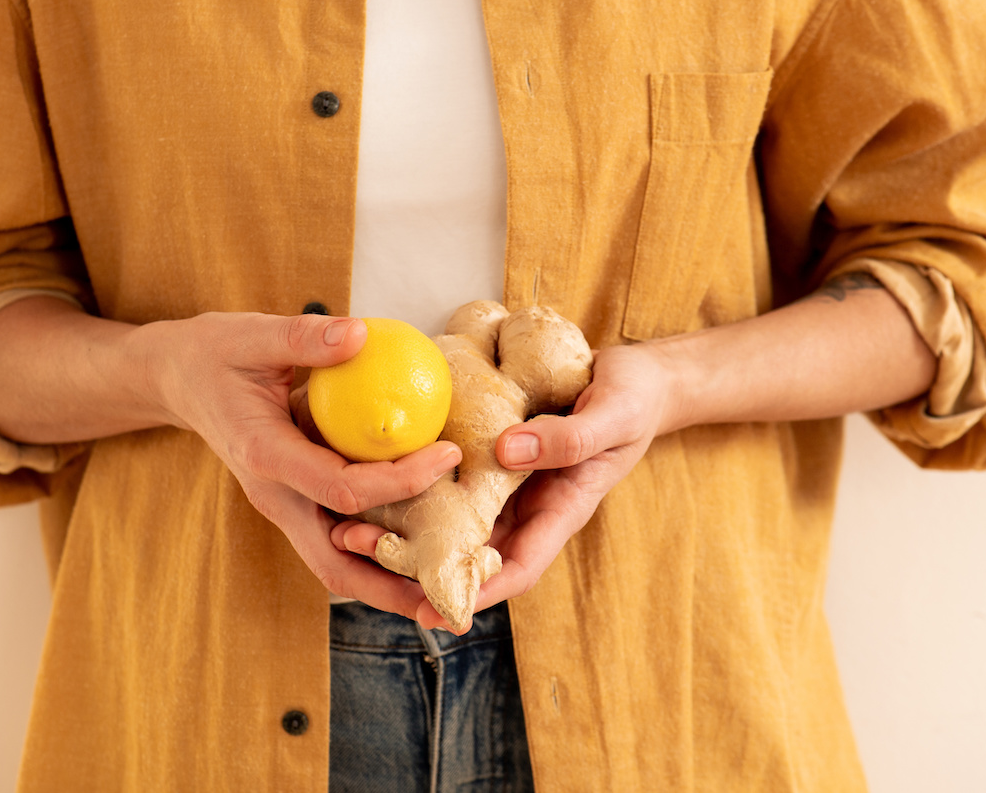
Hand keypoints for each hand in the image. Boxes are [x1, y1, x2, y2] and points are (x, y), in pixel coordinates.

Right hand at [149, 311, 460, 617]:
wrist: (178, 379)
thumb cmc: (215, 353)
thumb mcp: (252, 335)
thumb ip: (302, 336)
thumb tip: (360, 333)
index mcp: (265, 458)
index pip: (341, 489)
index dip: (399, 480)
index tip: (448, 455)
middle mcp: (275, 496)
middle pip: (336, 563)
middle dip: (391, 589)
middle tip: (450, 598)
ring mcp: (284, 506)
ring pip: (337, 564)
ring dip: (388, 584)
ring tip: (446, 592)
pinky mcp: (296, 503)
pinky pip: (340, 537)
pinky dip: (379, 551)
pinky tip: (426, 544)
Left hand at [332, 339, 675, 626]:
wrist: (636, 378)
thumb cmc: (634, 399)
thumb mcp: (613, 414)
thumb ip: (570, 438)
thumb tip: (509, 451)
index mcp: (562, 509)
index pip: (519, 566)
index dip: (478, 591)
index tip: (434, 606)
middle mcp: (529, 507)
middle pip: (473, 552)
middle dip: (419, 564)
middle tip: (361, 550)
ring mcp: (510, 485)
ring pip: (455, 522)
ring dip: (406, 529)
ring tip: (349, 522)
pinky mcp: (495, 458)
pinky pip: (454, 483)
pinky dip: (418, 488)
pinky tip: (376, 478)